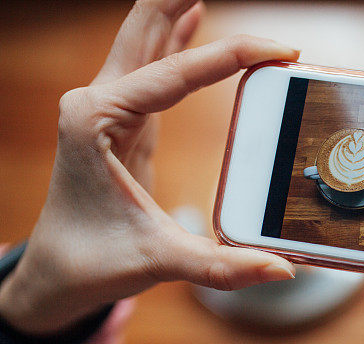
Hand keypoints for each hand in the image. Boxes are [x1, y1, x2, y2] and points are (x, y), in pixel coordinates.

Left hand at [0, 0, 297, 334]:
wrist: (58, 272)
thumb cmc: (94, 262)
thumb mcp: (159, 262)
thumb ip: (222, 266)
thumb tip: (282, 269)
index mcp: (97, 122)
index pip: (176, 74)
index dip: (233, 56)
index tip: (280, 50)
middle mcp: (97, 103)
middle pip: (144, 27)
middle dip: (180, 0)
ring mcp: (108, 108)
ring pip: (145, 37)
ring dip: (177, 9)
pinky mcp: (122, 120)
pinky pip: (153, 64)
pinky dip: (174, 37)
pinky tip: (194, 16)